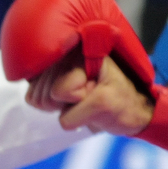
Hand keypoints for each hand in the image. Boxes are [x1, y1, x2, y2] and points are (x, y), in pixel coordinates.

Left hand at [30, 52, 155, 135]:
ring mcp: (93, 79)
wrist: (139, 109)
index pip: (33, 74)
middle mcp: (83, 53)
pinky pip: (65, 121)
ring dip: (67, 111)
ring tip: (89, 102)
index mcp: (75, 45)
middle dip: (56, 103)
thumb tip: (28, 79)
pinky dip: (77, 123)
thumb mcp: (74, 73)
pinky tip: (96, 113)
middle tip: (82, 97)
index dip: (44, 89)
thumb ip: (49, 70)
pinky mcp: (100, 101)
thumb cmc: (102, 92)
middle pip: (40, 90)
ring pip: (51, 102)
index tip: (70, 86)